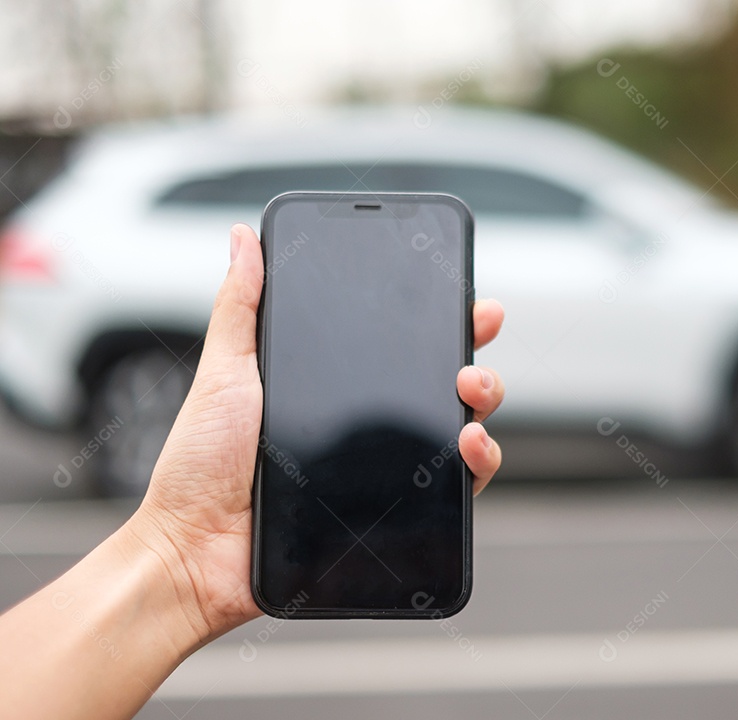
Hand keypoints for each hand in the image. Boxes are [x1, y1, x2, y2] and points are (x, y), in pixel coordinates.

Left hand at [125, 223, 504, 646]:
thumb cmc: (199, 465)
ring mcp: (382, 467)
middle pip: (439, 380)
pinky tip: (469, 446)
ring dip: (483, 402)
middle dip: (472, 350)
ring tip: (471, 389)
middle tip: (475, 333)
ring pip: (459, 427)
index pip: (398, 342)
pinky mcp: (395, 512)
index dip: (438, 317)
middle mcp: (364, 423)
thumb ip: (241, 306)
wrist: (195, 549)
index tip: (462, 295)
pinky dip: (478, 464)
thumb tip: (244, 237)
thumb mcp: (224, 372)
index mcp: (332, 384)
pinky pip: (453, 489)